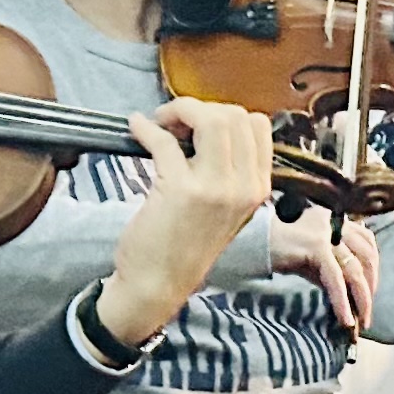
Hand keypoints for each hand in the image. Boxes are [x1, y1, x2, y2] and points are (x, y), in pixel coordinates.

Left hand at [105, 99, 278, 342]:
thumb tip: (206, 126)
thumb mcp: (226, 210)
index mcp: (257, 189)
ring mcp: (214, 189)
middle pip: (234, 116)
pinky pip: (165, 140)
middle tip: (173, 122)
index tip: (198, 124)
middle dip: (199, 108)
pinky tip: (136, 128)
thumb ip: (228, 172)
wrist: (158, 285)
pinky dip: (146, 128)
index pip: (257, 126)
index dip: (223, 114)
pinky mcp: (180, 190)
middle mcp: (242, 188)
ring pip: (209, 119)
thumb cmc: (184, 247)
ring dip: (178, 111)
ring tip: (159, 123)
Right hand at [267, 208, 381, 328]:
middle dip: (370, 287)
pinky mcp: (315, 246)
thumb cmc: (275, 251)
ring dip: (362, 300)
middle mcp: (332, 222)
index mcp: (333, 219)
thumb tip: (350, 294)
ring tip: (360, 322)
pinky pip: (336, 279)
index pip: (367, 241)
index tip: (370, 291)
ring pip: (354, 270)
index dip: (373, 268)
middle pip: (366, 256)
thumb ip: (330, 268)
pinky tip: (344, 319)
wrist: (246, 242)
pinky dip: (342, 301)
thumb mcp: (309, 258)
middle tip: (367, 312)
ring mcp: (324, 232)